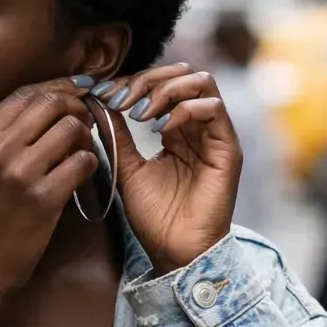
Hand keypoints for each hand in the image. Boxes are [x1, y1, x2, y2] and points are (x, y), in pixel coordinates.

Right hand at [0, 80, 96, 318]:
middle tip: (84, 123)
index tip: (74, 94)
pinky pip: (82, 162)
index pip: (25, 94)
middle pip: (51, 103)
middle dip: (76, 108)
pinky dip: (89, 164)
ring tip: (81, 152)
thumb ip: (0, 137)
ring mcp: (21, 172)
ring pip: (71, 128)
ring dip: (85, 137)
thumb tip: (43, 107)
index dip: (56, 89)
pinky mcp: (44, 198)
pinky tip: (82, 175)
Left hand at [93, 64, 241, 273]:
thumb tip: (98, 102)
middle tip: (121, 99)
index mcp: (175, 129)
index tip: (103, 96)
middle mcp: (197, 127)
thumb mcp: (127, 170)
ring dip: (166, 89)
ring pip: (201, 83)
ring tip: (140, 113)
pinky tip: (161, 129)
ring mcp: (215, 135)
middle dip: (148, 79)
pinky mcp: (228, 148)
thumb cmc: (155, 218)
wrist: (175, 252)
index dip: (132, 83)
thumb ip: (118, 135)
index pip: (160, 85)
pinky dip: (185, 109)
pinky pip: (214, 109)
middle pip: (183, 74)